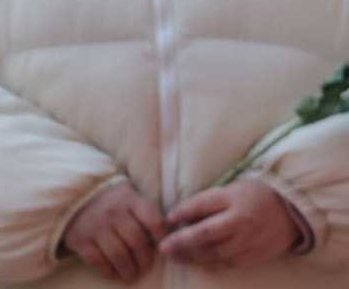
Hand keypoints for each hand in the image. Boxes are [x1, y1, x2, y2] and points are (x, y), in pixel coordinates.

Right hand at [62, 183, 166, 284]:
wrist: (69, 195)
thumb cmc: (106, 200)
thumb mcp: (127, 197)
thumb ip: (145, 213)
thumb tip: (166, 241)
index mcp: (128, 199)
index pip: (154, 222)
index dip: (163, 239)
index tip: (163, 249)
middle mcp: (111, 212)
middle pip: (137, 243)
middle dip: (145, 261)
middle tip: (146, 268)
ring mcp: (94, 225)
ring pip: (119, 255)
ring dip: (130, 271)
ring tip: (133, 277)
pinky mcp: (79, 239)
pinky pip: (99, 261)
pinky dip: (110, 273)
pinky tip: (117, 277)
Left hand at [161, 180, 301, 270]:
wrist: (292, 212)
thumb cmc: (254, 196)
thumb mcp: (233, 188)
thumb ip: (211, 201)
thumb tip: (182, 216)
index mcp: (234, 197)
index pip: (202, 204)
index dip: (183, 212)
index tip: (167, 219)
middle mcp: (241, 220)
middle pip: (207, 232)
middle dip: (182, 240)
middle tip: (163, 246)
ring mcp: (250, 239)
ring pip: (217, 252)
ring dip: (193, 256)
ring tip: (175, 257)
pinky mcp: (256, 254)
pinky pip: (231, 263)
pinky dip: (213, 266)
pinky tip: (198, 265)